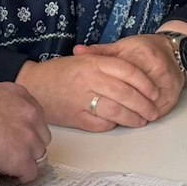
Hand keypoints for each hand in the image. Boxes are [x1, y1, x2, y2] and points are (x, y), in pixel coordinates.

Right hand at [0, 81, 48, 179]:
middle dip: (29, 146)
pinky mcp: (23, 159)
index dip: (26, 130)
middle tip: (12, 153)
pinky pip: (30, 173)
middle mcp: (31, 115)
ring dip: (25, 161)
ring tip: (9, 166)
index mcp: (22, 96)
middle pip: (41, 137)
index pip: (36, 117)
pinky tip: (9, 175)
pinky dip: (20, 176)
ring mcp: (30, 138)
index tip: (17, 138)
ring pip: (38, 156)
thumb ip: (0, 104)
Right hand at [17, 47, 167, 131]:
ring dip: (132, 118)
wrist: (32, 84)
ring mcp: (80, 99)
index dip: (145, 83)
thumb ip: (106, 62)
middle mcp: (88, 80)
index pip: (127, 71)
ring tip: (141, 121)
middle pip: (125, 93)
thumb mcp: (82, 59)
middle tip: (153, 111)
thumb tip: (137, 74)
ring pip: (115, 111)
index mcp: (92, 63)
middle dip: (144, 104)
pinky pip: (100, 124)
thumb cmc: (59, 72)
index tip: (155, 92)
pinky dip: (112, 125)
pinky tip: (118, 124)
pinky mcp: (74, 117)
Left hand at [74, 34, 184, 114]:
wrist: (171, 51)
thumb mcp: (121, 47)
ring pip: (148, 105)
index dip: (110, 90)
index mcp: (144, 55)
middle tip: (104, 114)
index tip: (95, 97)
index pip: (125, 76)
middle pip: (136, 93)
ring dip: (134, 115)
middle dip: (120, 106)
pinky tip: (134, 120)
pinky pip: (159, 111)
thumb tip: (76, 51)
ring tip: (117, 120)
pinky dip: (145, 117)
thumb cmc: (142, 50)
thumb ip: (99, 51)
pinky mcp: (174, 95)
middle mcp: (159, 69)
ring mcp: (169, 84)